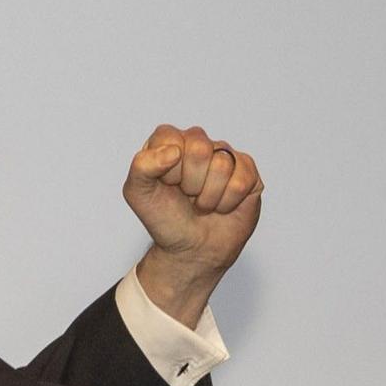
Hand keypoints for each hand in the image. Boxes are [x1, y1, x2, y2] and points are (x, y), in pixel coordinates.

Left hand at [124, 125, 262, 326]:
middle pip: (199, 148)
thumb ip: (141, 166)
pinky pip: (241, 182)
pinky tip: (220, 206)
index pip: (170, 136)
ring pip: (221, 165)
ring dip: (207, 196)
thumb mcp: (137, 193)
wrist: (190, 248)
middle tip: (186, 195)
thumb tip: (174, 151)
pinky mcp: (248, 171)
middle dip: (188, 182)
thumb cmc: (165, 218)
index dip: (166, 167)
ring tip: (201, 203)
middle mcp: (199, 144)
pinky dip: (226, 202)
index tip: (165, 184)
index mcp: (169, 143)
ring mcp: (226, 156)